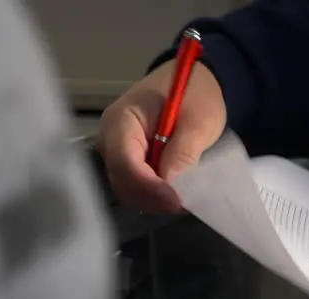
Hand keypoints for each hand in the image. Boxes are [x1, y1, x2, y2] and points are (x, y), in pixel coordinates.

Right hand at [97, 60, 226, 213]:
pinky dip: (152, 194)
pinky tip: (172, 195)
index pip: (125, 163)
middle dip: (150, 197)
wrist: (194, 82)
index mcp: (122, 120)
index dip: (149, 187)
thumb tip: (170, 183)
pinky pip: (133, 184)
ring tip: (180, 201)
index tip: (175, 201)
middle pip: (122, 180)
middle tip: (182, 205)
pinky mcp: (126, 159)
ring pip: (126, 187)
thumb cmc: (195, 95)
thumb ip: (183, 152)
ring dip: (152, 199)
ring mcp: (115, 150)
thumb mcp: (199, 120)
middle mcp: (110, 138)